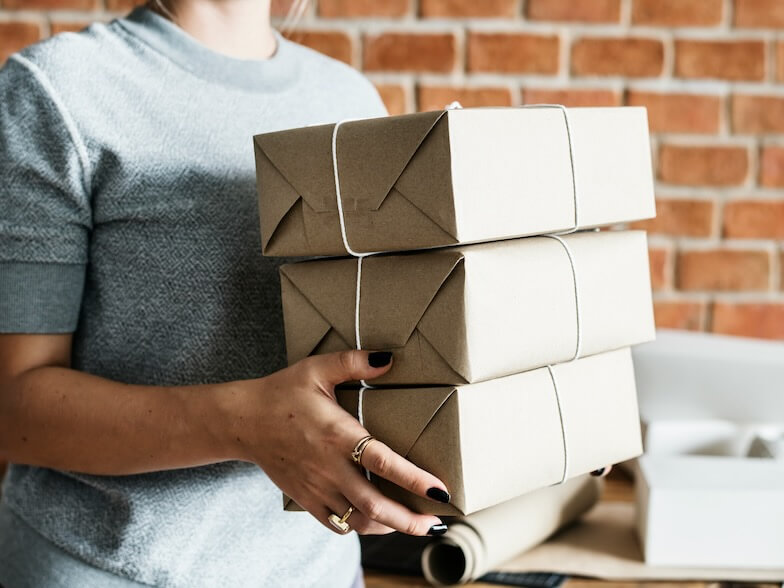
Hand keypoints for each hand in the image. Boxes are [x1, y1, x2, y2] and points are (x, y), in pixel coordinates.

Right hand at [231, 350, 449, 535]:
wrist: (242, 420)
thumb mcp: (317, 368)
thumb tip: (389, 359)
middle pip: (375, 505)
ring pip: (358, 521)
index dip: (415, 480)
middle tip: (435, 524)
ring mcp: (316, 487)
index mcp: (337, 435)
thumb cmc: (282, 392)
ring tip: (414, 526)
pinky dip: (360, 528)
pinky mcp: (305, 498)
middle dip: (409, 520)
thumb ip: (353, 362)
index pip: (385, 463)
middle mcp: (329, 467)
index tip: (441, 491)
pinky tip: (377, 524)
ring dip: (389, 528)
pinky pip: (336, 523)